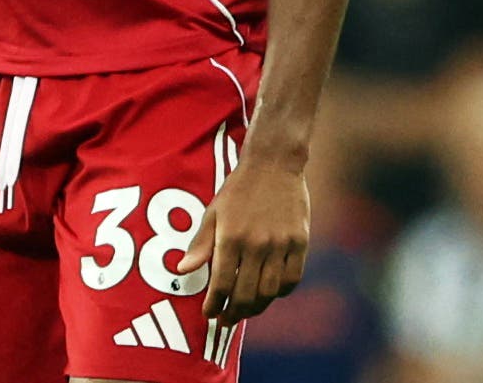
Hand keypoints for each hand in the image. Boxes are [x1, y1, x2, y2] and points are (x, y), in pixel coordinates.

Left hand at [177, 156, 308, 325]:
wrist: (274, 163)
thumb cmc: (239, 188)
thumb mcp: (213, 212)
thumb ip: (200, 244)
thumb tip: (182, 270)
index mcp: (230, 237)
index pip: (220, 284)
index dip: (214, 305)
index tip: (209, 315)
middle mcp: (256, 244)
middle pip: (246, 294)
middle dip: (233, 313)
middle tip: (227, 320)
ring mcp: (280, 244)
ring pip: (269, 292)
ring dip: (256, 308)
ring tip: (246, 310)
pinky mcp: (300, 242)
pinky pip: (292, 279)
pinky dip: (280, 292)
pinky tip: (270, 292)